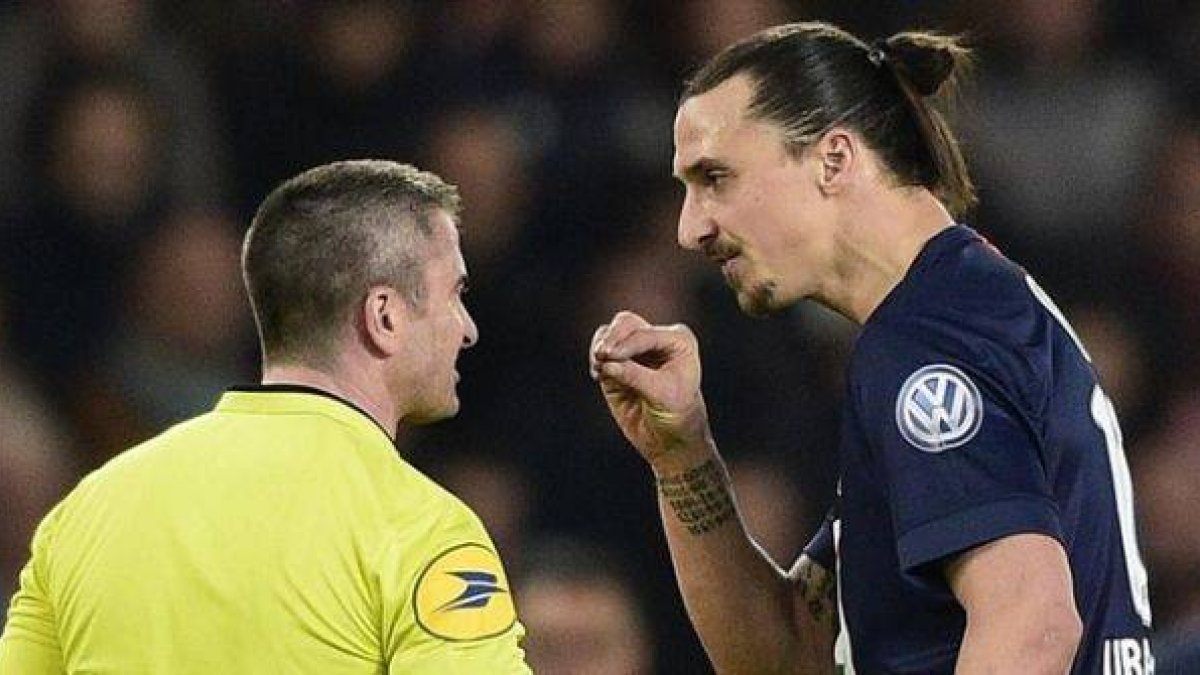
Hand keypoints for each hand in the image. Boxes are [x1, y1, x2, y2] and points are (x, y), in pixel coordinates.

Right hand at [589, 311, 714, 472]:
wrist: (670, 437)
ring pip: (610, 333)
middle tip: (601, 356)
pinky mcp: (617, 363)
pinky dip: (596, 358)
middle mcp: (657, 339)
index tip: (610, 357)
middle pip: (626, 324)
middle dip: (612, 339)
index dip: (627, 345)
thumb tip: (608, 365)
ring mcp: (636, 350)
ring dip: (601, 348)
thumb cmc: (676, 414)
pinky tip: (599, 373)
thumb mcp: (661, 395)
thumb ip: (635, 376)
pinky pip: (600, 349)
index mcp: (677, 340)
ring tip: (599, 368)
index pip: (645, 334)